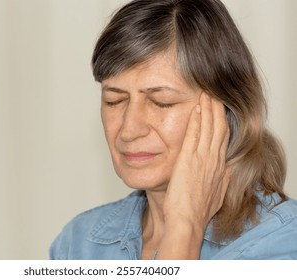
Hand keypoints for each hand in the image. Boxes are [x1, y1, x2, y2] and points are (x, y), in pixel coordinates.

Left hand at [157, 93, 229, 258]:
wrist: (187, 220)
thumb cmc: (198, 211)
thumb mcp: (217, 194)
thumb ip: (223, 178)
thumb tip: (228, 168)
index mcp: (219, 167)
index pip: (223, 137)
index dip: (222, 121)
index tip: (219, 108)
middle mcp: (213, 160)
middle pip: (218, 128)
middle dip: (216, 109)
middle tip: (213, 93)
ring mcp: (202, 159)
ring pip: (208, 128)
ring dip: (207, 109)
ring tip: (205, 94)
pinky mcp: (188, 160)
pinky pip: (193, 135)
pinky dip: (196, 121)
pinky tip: (195, 109)